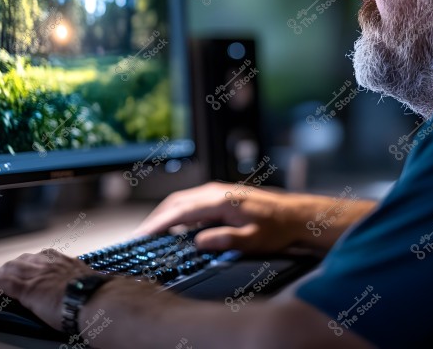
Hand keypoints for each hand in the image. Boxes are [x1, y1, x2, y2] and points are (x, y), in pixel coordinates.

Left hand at [0, 250, 94, 329]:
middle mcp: (49, 263)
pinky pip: (1, 285)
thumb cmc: (95, 294)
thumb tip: (85, 291)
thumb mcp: (88, 281)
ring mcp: (38, 274)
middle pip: (21, 260)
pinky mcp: (28, 288)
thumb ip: (80, 281)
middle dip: (8, 270)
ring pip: (8, 269)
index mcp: (64, 261)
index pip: (41, 256)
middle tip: (0, 282)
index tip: (25, 271)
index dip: (29, 264)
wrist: (93, 298)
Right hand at [133, 181, 312, 253]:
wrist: (292, 214)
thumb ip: (226, 240)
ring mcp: (217, 190)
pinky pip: (191, 200)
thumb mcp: (253, 240)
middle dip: (156, 218)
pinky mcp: (219, 194)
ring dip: (165, 214)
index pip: (181, 211)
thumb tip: (198, 242)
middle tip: (139, 237)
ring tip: (151, 232)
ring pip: (182, 199)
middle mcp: (215, 191)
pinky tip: (174, 225)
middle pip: (176, 201)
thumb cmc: (275, 229)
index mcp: (220, 201)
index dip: (159, 224)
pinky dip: (177, 211)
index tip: (142, 236)